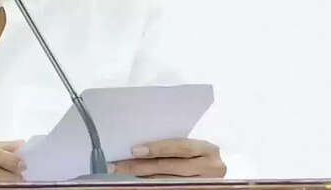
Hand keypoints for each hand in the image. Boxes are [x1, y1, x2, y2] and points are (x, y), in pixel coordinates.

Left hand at [109, 138, 225, 177]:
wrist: (211, 170)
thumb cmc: (198, 154)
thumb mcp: (192, 146)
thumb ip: (173, 145)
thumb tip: (139, 145)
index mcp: (208, 150)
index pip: (181, 147)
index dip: (158, 148)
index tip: (134, 150)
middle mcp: (210, 168)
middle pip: (170, 167)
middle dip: (142, 166)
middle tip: (119, 165)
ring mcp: (203, 183)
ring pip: (167, 181)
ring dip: (142, 177)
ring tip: (123, 172)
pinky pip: (169, 187)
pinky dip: (151, 183)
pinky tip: (138, 180)